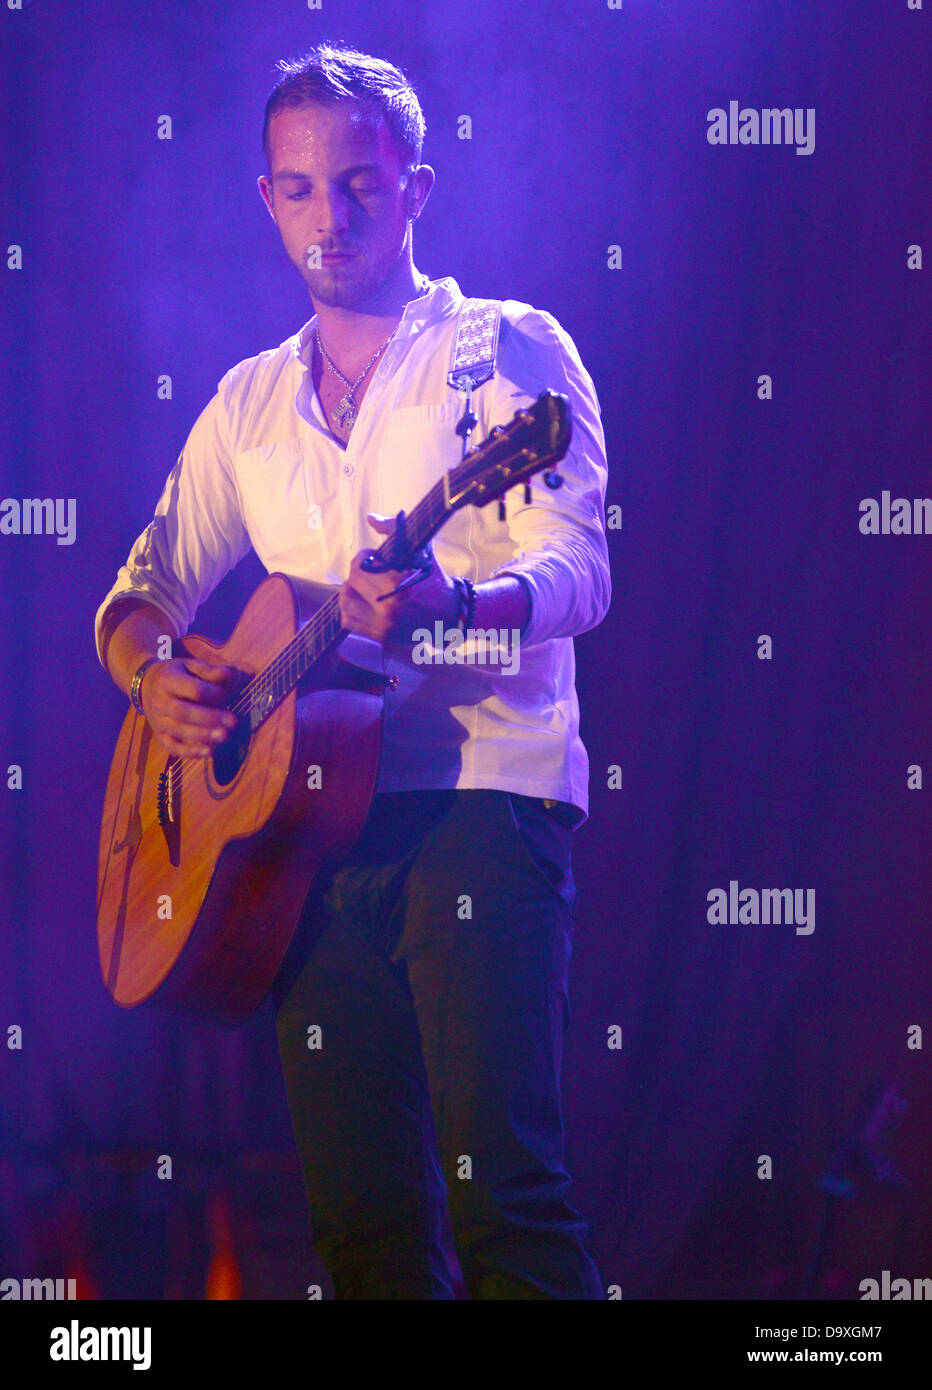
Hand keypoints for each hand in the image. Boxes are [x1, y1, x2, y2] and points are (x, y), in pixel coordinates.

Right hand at [138, 656, 239, 758]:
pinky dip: (190, 752)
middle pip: (184, 712)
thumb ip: (210, 671)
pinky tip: (208, 752)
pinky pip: (172, 747)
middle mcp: (159, 702)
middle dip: (210, 718)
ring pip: (179, 731)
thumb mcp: (190, 666)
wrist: (145, 685)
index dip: (212, 692)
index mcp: (167, 680)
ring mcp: (157, 720)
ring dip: (203, 735)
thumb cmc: (176, 674)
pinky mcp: (159, 734)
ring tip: (223, 736)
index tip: (226, 693)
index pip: (193, 689)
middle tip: (233, 722)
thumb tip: (230, 674)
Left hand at [339, 511, 458, 643]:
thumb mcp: (421, 548)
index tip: (375, 557)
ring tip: (365, 589)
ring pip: (346, 601)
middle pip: (351, 581)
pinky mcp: (380, 638)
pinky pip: (348, 621)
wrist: (449, 611)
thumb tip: (371, 518)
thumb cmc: (432, 577)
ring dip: (352, 592)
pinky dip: (351, 611)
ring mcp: (384, 624)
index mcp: (397, 582)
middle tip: (370, 572)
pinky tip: (364, 605)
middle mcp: (389, 605)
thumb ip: (395, 529)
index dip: (365, 556)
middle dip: (358, 572)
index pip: (359, 564)